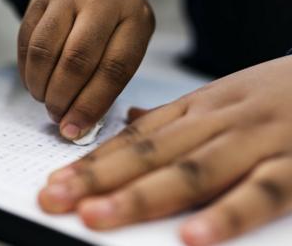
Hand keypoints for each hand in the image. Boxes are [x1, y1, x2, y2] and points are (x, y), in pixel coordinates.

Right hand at [18, 0, 154, 139]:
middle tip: (58, 116)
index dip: (91, 106)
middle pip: (76, 61)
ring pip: (44, 51)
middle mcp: (100, 2)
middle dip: (62, 99)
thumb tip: (77, 125)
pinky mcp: (39, 0)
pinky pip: (26, 42)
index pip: (113, 70)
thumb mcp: (127, 44)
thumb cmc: (113, 24)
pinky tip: (35, 83)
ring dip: (41, 86)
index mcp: (133, 18)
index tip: (75, 129)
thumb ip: (109, 82)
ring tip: (46, 100)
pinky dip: (27, 71)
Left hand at [38, 56, 291, 245]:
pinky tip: (190, 238)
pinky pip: (259, 194)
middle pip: (149, 154)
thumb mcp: (220, 96)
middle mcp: (217, 123)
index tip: (57, 181)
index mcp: (197, 108)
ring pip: (190, 172)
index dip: (92, 161)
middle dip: (97, 179)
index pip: (135, 138)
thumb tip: (132, 116)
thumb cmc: (272, 94)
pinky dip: (225, 215)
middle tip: (55, 198)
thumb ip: (175, 115)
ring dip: (140, 196)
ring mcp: (254, 143)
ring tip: (96, 216)